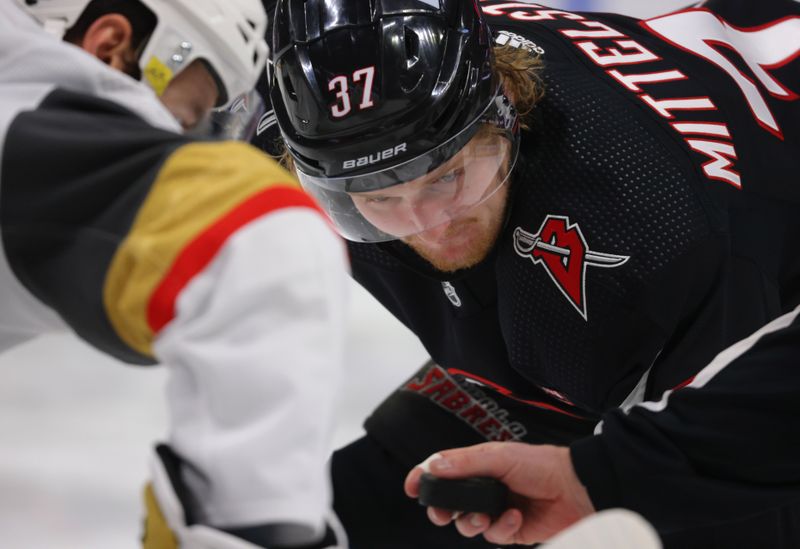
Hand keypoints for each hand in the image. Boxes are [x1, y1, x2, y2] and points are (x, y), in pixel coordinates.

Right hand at [404, 442, 594, 545]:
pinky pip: (493, 536)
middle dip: (441, 510)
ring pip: (466, 524)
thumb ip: (466, 462)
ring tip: (484, 516)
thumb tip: (433, 465)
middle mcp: (484, 488)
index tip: (411, 486)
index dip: (424, 477)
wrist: (577, 489)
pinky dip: (501, 528)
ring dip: (470, 522)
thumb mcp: (500, 457)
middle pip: (449, 503)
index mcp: (479, 465)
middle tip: (442, 513)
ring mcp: (496, 510)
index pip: (444, 470)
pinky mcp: (511, 531)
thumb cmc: (542, 464)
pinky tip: (515, 518)